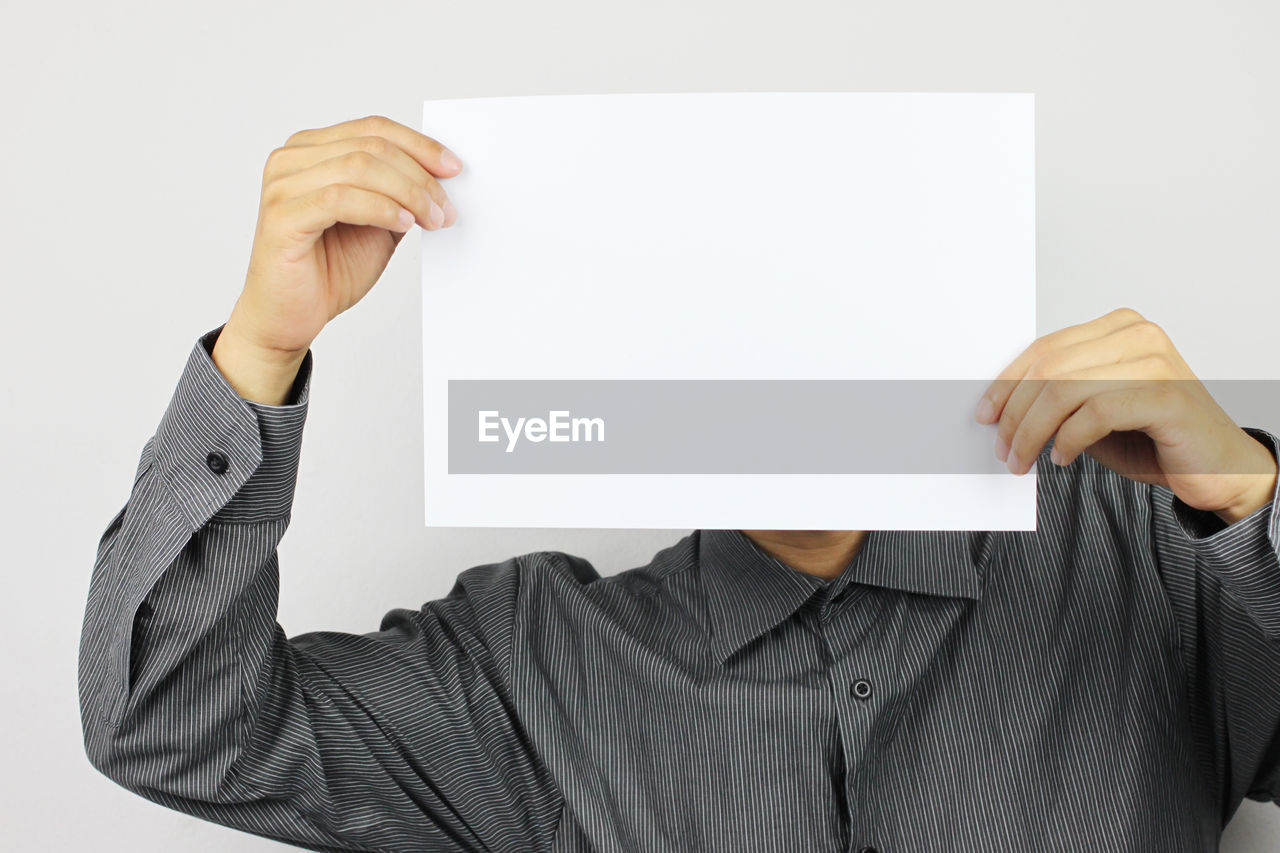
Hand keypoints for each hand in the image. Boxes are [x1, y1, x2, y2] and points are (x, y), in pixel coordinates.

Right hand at [224, 114, 461, 359]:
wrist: (292, 317)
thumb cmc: (329, 270)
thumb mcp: (379, 224)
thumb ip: (399, 195)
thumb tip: (440, 177)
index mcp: (312, 150)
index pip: (373, 129)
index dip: (419, 145)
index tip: (453, 168)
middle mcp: (292, 160)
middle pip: (370, 146)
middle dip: (419, 176)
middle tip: (446, 207)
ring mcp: (282, 185)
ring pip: (359, 167)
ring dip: (407, 193)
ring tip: (432, 219)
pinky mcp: (281, 216)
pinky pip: (340, 199)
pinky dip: (380, 208)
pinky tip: (404, 223)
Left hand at [974, 307, 1277, 524]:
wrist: (1218, 468)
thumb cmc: (1153, 438)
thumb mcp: (1092, 412)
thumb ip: (1057, 399)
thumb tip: (1000, 408)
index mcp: (1117, 328)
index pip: (1044, 349)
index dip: (1007, 383)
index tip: (985, 414)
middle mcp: (1137, 336)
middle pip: (1049, 368)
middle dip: (1014, 413)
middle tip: (1002, 448)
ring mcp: (1155, 362)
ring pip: (1065, 390)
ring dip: (1032, 432)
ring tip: (1023, 460)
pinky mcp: (1167, 396)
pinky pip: (1095, 414)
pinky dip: (1068, 440)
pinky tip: (1062, 458)